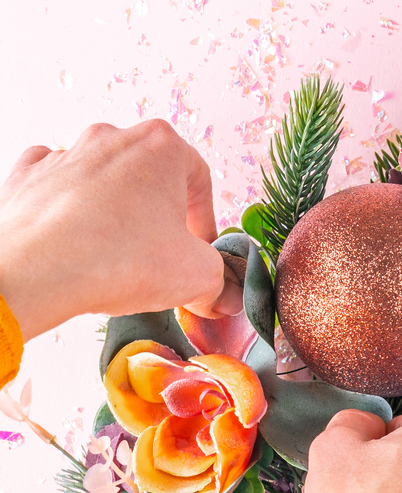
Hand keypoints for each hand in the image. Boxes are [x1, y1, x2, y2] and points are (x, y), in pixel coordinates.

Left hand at [0, 120, 239, 340]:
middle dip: (160, 214)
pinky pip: (57, 183)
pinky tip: (74, 238)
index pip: (200, 182)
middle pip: (151, 176)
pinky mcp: (28, 176)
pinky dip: (69, 206)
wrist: (35, 271)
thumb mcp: (197, 276)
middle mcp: (113, 138)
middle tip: (162, 255)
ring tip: (116, 254)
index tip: (199, 251)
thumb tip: (224, 296)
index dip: (205, 222)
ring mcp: (66, 153)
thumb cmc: (119, 258)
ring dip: (116, 210)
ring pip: (104, 178)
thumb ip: (220, 281)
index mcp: (162, 146)